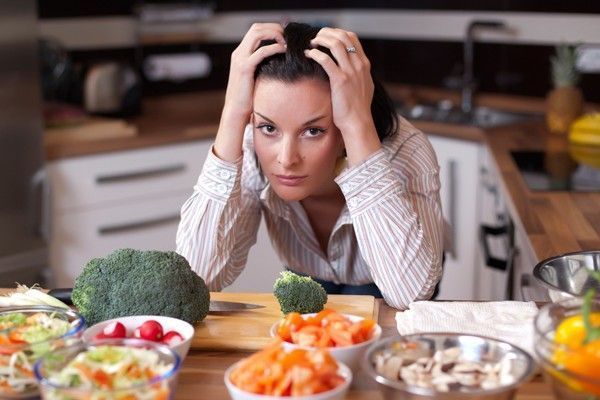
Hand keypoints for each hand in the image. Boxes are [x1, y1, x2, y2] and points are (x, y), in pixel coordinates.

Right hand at [216, 23, 285, 161]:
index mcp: (241, 53)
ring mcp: (240, 59)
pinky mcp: (244, 68)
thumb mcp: (256, 77)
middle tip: (288, 36)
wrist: (236, 110)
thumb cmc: (248, 97)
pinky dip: (274, 48)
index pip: (255, 30)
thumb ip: (263, 66)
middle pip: (256, 27)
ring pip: (257, 33)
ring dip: (274, 34)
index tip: (286, 36)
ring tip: (286, 42)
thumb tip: (281, 61)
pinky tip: (284, 51)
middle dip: (274, 28)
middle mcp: (239, 53)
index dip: (271, 29)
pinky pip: (261, 51)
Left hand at [304, 28, 380, 164]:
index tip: (326, 36)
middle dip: (327, 33)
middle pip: (343, 36)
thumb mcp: (363, 86)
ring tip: (311, 43)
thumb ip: (358, 74)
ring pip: (335, 44)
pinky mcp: (340, 80)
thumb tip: (350, 67)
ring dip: (321, 40)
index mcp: (364, 64)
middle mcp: (359, 65)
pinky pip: (325, 60)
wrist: (358, 122)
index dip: (337, 32)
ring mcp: (350, 72)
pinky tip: (308, 55)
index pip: (352, 37)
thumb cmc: (357, 108)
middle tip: (316, 37)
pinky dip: (315, 54)